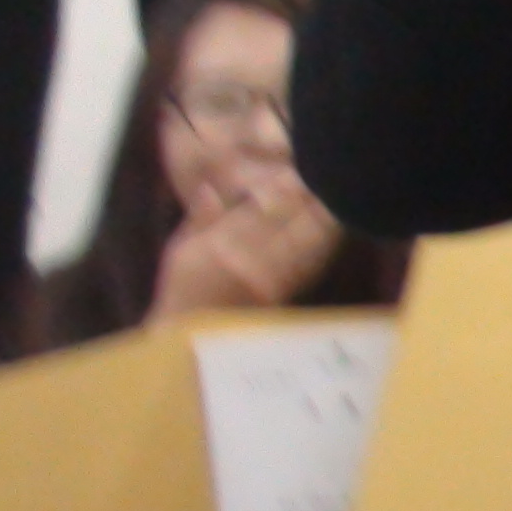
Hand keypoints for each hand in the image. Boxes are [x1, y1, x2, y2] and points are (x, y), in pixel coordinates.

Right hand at [150, 169, 345, 316]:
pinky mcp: (283, 296)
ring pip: (303, 241)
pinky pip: (308, 265)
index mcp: (219, 245)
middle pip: (285, 222)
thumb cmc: (182, 292)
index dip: (278, 189)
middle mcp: (247, 260)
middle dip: (304, 197)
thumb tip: (209, 188)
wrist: (194, 339)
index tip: (292, 171)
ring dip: (319, 218)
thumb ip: (199, 219)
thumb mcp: (179, 252)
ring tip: (331, 197)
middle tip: (318, 179)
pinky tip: (332, 230)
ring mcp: (269, 279)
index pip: (256, 210)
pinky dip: (322, 245)